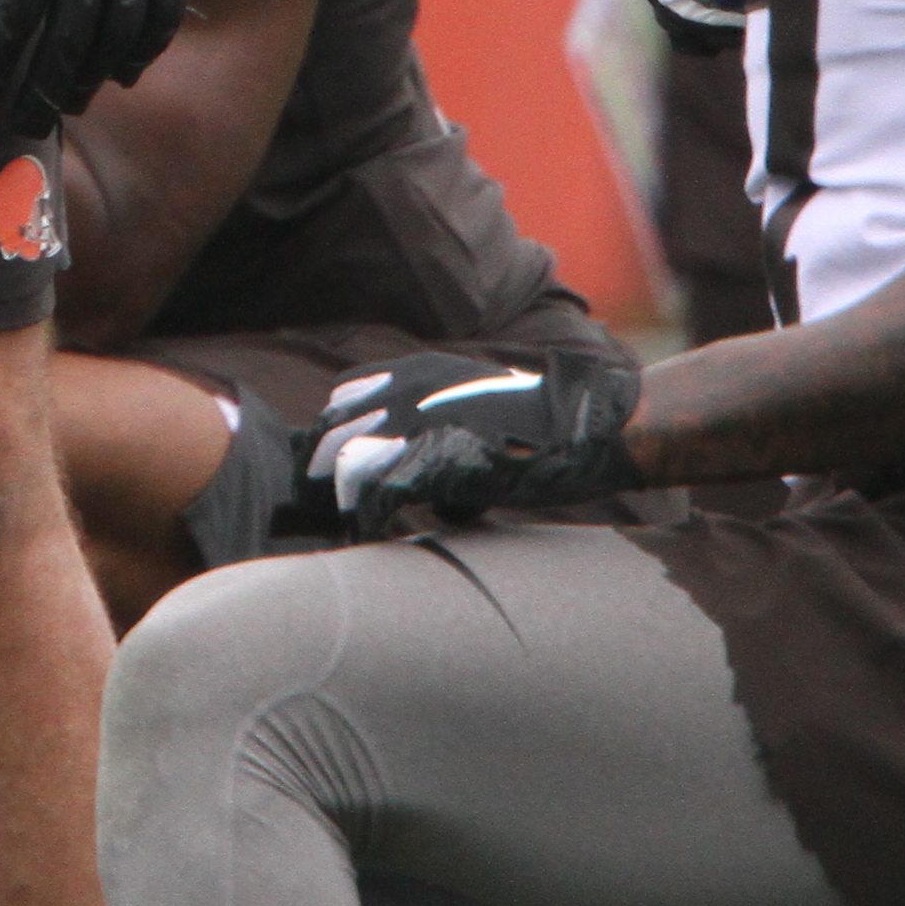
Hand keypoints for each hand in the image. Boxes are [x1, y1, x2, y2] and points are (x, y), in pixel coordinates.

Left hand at [314, 347, 644, 531]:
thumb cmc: (537, 424)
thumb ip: (435, 425)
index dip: (332, 438)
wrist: (582, 428)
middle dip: (321, 473)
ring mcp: (419, 425)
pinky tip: (373, 534)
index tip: (331, 473)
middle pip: (330, 431)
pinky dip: (367, 519)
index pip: (342, 399)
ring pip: (342, 462)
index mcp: (418, 371)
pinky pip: (376, 495)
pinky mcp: (435, 463)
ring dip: (340, 500)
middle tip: (327, 510)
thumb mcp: (474, 403)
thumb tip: (416, 480)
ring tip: (349, 527)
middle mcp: (409, 390)